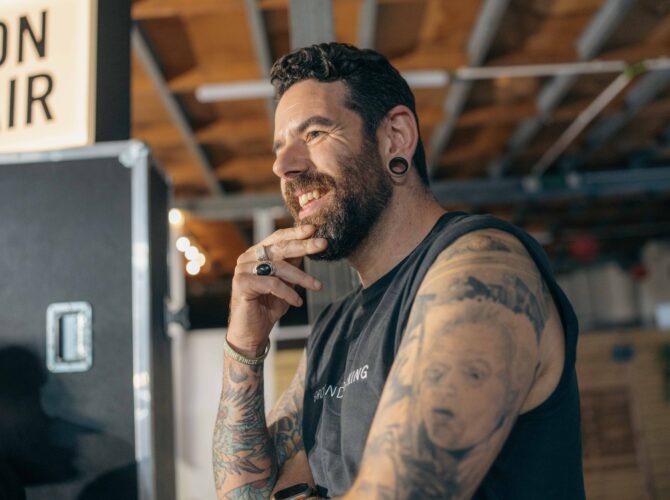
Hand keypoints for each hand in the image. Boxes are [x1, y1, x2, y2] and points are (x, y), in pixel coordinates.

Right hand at [227, 225, 326, 355]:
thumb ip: (294, 265)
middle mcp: (248, 257)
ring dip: (301, 276)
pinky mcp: (241, 283)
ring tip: (317, 286)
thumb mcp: (287, 283)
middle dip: (304, 245)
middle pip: (279, 247)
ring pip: (278, 266)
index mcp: (258, 253)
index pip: (278, 237)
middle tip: (323, 244)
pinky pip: (271, 283)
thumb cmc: (269, 307)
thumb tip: (312, 245)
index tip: (315, 229)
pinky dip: (288, 292)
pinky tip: (297, 302)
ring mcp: (242, 269)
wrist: (252, 334)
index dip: (296, 232)